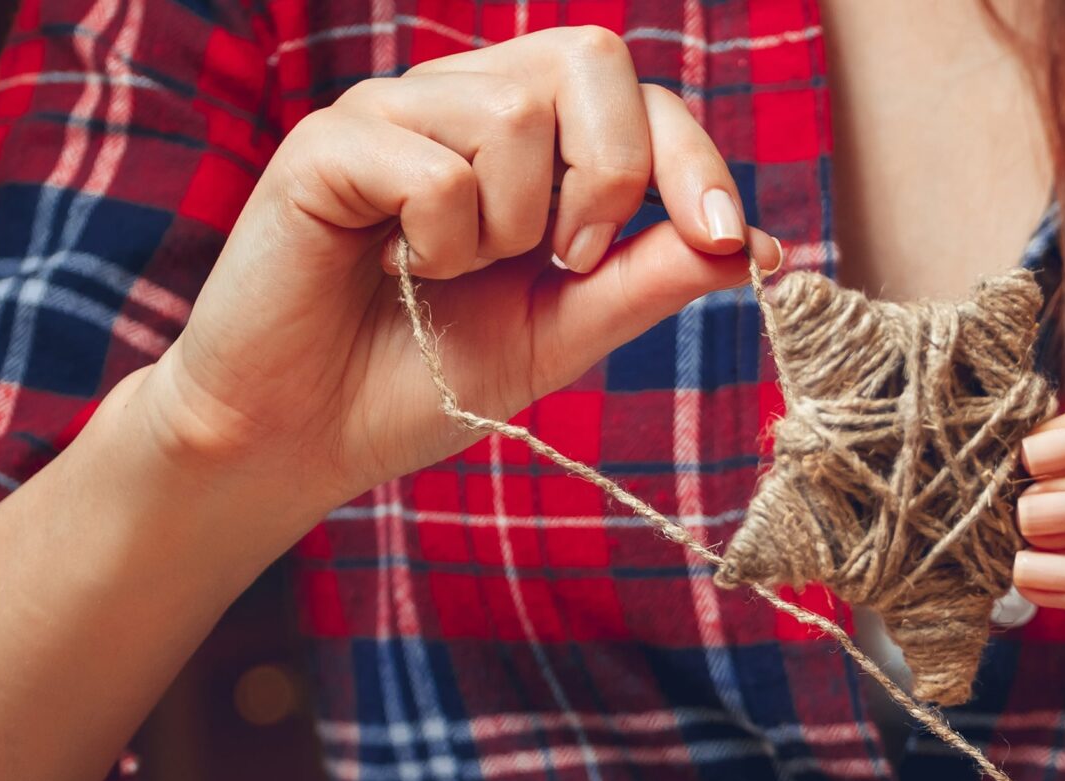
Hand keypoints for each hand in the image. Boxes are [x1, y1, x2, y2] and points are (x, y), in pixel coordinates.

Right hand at [134, 27, 779, 508]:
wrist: (306, 438)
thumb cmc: (425, 378)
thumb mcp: (566, 332)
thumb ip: (651, 279)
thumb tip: (757, 244)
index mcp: (529, 141)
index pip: (638, 95)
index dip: (693, 159)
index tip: (724, 239)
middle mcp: (461, 103)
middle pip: (591, 59)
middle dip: (612, 174)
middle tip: (564, 261)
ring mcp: (391, 114)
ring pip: (514, 114)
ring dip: (510, 225)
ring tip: (452, 273)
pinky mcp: (326, 146)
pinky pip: (432, 165)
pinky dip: (438, 240)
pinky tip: (396, 270)